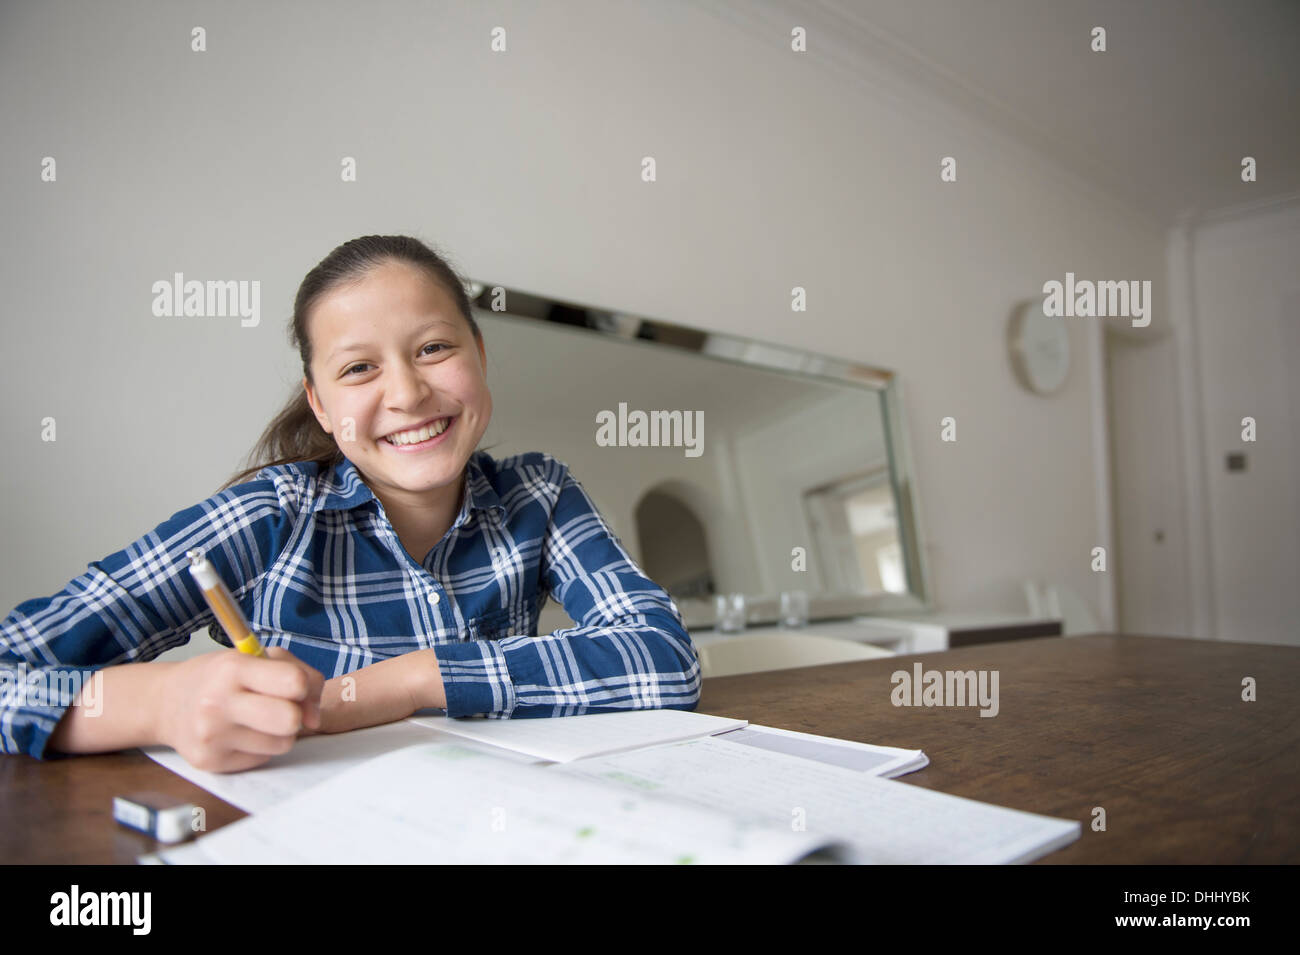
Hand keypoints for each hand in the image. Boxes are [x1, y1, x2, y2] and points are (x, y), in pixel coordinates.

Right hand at [154, 645, 324, 772]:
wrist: (166, 703)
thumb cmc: (219, 677)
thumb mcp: (255, 657)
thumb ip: (299, 674)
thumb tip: (314, 718)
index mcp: (232, 669)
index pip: (294, 682)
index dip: (304, 686)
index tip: (294, 686)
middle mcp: (218, 703)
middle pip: (289, 720)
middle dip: (295, 714)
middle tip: (280, 706)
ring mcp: (213, 737)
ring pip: (282, 743)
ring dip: (279, 732)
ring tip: (256, 718)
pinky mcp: (212, 763)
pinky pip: (263, 759)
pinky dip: (260, 746)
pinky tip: (240, 733)